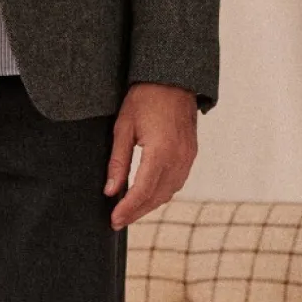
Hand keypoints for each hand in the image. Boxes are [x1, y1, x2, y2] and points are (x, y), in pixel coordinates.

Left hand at [104, 83, 197, 228]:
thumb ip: (118, 162)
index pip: (142, 191)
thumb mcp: (123, 128)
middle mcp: (178, 158)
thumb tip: (110, 191)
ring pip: (169, 192)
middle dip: (136, 212)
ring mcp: (188, 157)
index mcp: (160, 152)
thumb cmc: (144, 99)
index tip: (113, 220)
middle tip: (117, 221)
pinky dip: (161, 193)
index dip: (127, 209)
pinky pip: (177, 182)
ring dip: (149, 205)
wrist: (173, 79)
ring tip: (129, 211)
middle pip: (157, 197)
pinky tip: (147, 195)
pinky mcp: (191, 154)